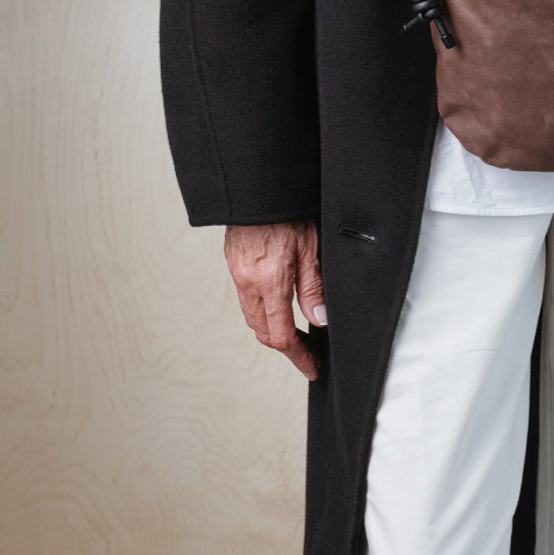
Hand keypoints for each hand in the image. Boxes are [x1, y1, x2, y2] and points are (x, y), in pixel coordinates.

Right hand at [223, 220, 324, 380]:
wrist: (258, 187)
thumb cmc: (288, 211)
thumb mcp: (312, 247)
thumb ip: (314, 286)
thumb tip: (320, 319)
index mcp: (270, 281)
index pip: (282, 335)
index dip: (299, 356)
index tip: (312, 366)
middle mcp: (248, 282)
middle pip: (264, 331)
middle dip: (287, 347)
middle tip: (309, 353)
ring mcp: (238, 274)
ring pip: (252, 316)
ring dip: (272, 330)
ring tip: (297, 334)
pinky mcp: (234, 264)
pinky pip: (246, 298)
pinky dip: (262, 310)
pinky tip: (277, 306)